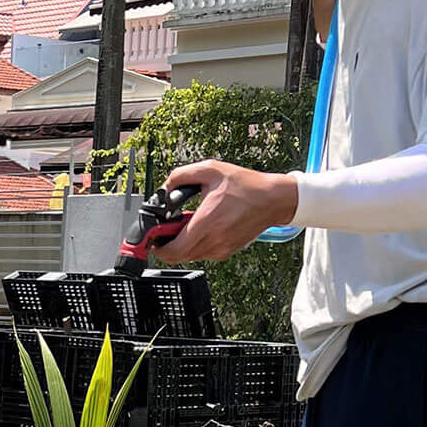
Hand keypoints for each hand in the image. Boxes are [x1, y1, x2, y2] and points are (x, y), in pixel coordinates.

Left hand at [153, 159, 299, 262]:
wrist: (273, 200)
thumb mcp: (210, 170)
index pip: (173, 250)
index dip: (158, 246)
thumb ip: (181, 176)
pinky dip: (196, 244)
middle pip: (178, 256)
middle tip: (167, 228)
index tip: (154, 236)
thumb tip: (164, 188)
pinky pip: (203, 253)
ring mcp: (221, 249)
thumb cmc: (246, 185)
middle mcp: (213, 240)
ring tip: (187, 223)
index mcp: (207, 222)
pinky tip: (202, 227)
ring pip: (190, 256)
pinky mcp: (227, 251)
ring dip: (182, 244)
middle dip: (167, 244)